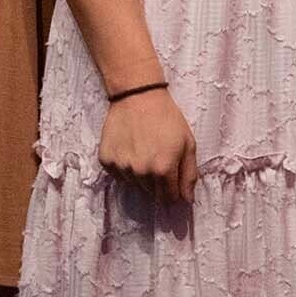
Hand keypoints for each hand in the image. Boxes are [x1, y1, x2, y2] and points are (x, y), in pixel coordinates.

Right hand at [100, 86, 197, 201]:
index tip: (173, 179)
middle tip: (158, 158)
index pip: (169, 198)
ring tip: (144, 151)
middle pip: (152, 193)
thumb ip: (189, 174)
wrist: (138, 96)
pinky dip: (124, 167)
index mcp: (163, 170)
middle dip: (158, 182)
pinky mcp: (107, 160)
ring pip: (134, 185)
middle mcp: (141, 173)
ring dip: (140, 175)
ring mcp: (122, 167)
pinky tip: (130, 148)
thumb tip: (187, 200)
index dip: (173, 191)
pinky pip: (118, 175)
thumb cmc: (167, 118)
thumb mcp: (188, 143)